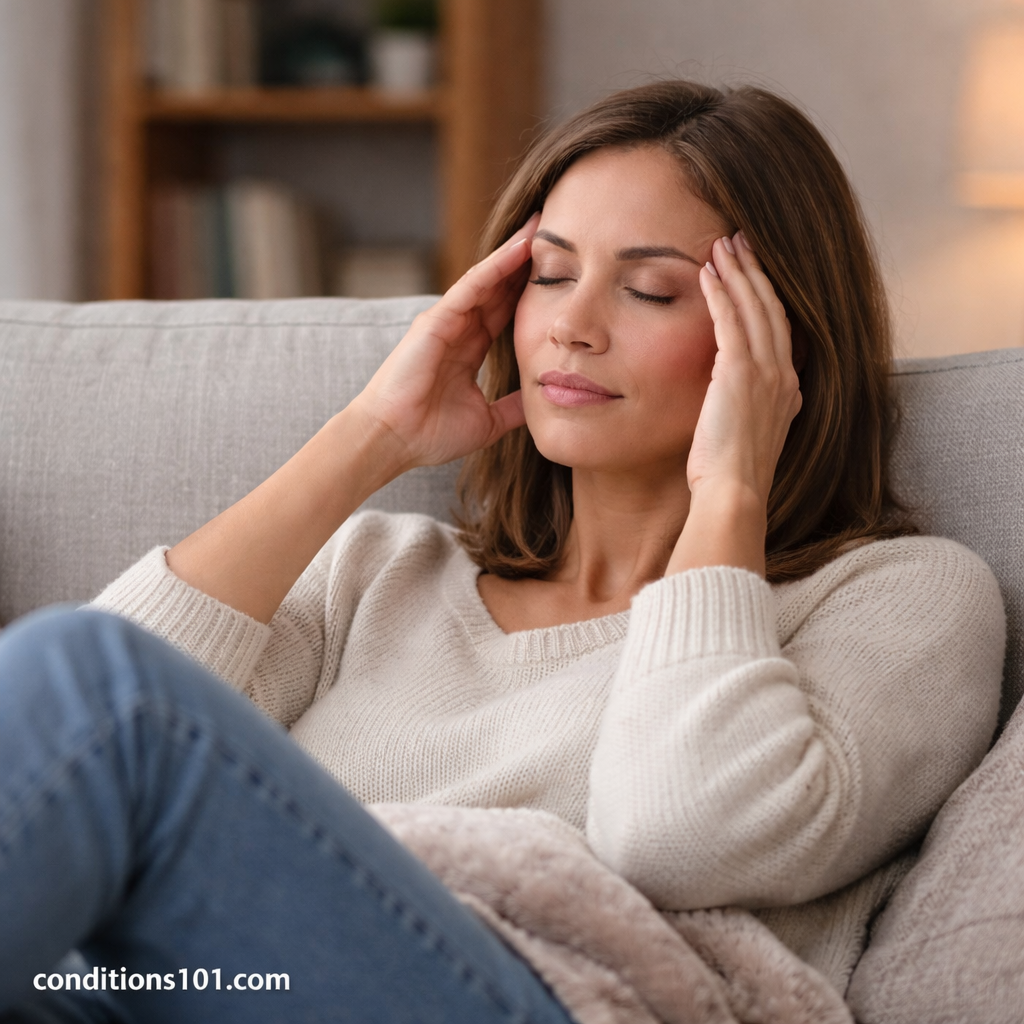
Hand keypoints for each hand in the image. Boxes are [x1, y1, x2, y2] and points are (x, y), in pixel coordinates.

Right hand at [351, 215, 539, 472]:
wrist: (394, 441)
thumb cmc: (430, 434)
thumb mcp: (488, 421)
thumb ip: (513, 407)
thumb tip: (544, 401)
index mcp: (470, 349)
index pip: (506, 311)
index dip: (531, 291)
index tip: (565, 273)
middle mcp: (458, 329)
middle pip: (500, 287)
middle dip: (527, 261)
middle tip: (561, 233)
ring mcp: (446, 321)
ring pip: (487, 278)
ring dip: (514, 252)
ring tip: (542, 226)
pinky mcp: (436, 320)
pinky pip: (471, 286)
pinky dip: (495, 266)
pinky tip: (519, 248)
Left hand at [688, 232, 801, 506]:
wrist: (734, 494)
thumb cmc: (729, 477)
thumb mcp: (746, 437)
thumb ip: (746, 411)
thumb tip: (731, 402)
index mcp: (788, 390)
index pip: (779, 330)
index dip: (766, 297)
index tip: (751, 272)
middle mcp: (784, 376)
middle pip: (772, 309)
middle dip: (755, 272)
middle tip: (739, 241)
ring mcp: (767, 373)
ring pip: (755, 308)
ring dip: (738, 272)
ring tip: (723, 244)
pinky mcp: (741, 374)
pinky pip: (731, 321)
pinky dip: (721, 293)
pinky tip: (706, 271)